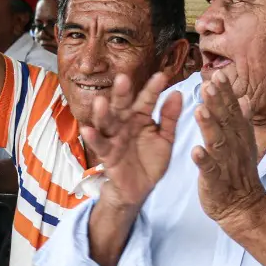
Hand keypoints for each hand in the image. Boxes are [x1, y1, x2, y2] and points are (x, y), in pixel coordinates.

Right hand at [79, 71, 178, 211]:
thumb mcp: (165, 138)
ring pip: (107, 123)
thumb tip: (177, 93)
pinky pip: (100, 145)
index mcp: (141, 118)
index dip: (153, 89)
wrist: (141, 188)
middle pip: (122, 106)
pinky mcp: (107, 154)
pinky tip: (87, 130)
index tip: (162, 76)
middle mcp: (125, 124)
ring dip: (103, 113)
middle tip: (123, 79)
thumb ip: (170, 118)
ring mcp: (115, 138)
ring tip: (101, 101)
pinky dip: (94, 138)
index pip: (146, 101)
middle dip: (122, 93)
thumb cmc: (150, 160)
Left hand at [191, 74, 265, 225]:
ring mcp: (226, 163)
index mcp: (238, 135)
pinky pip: (210, 169)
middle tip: (209, 84)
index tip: (217, 74)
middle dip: (217, 103)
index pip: (231, 109)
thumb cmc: (238, 171)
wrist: (242, 206)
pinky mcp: (216, 180)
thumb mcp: (243, 143)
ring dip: (209, 126)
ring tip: (200, 111)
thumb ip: (242, 120)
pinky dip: (204, 160)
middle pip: (225, 121)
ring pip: (217, 142)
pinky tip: (195, 151)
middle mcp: (234, 145)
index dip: (225, 93)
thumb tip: (245, 98)